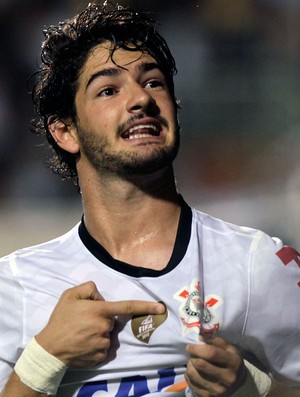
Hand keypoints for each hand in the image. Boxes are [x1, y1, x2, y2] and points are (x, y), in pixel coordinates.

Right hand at [35, 281, 164, 367]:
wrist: (49, 349)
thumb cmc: (60, 319)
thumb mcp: (70, 295)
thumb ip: (89, 288)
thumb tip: (101, 296)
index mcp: (100, 310)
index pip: (127, 306)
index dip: (146, 306)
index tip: (161, 307)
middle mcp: (105, 327)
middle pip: (112, 320)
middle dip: (102, 318)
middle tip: (84, 321)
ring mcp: (104, 344)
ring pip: (108, 335)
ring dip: (99, 333)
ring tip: (82, 333)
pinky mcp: (100, 357)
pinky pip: (104, 348)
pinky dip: (97, 345)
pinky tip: (84, 343)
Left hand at [185, 336, 244, 396]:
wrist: (239, 384)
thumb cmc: (231, 361)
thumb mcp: (229, 348)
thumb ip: (215, 341)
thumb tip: (199, 339)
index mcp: (233, 362)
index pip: (211, 353)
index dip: (197, 348)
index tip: (190, 346)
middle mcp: (227, 378)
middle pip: (200, 364)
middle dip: (192, 356)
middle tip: (193, 354)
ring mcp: (218, 390)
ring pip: (193, 374)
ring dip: (190, 365)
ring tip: (194, 363)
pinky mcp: (209, 396)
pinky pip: (191, 384)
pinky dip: (189, 376)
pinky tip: (194, 372)